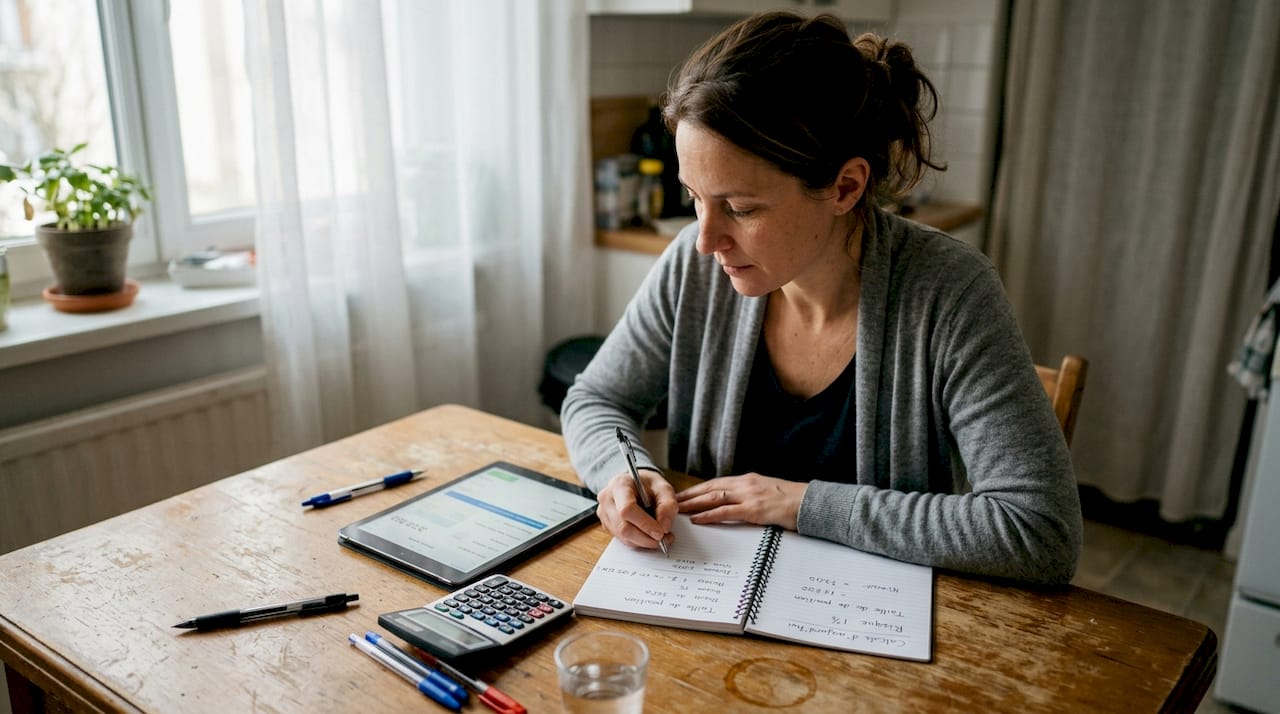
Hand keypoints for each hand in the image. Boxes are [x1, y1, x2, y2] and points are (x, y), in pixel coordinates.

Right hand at [595, 469, 676, 549]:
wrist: (636, 485)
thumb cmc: (648, 485)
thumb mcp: (663, 488)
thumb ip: (668, 505)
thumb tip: (664, 527)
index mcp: (619, 485)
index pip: (627, 509)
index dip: (645, 524)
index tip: (661, 532)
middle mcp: (607, 499)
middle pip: (623, 527)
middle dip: (646, 538)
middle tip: (663, 539)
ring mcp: (604, 514)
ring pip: (623, 537)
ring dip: (644, 542)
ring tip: (660, 537)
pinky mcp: (607, 525)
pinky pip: (622, 540)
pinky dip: (638, 542)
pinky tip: (649, 535)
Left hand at [675, 473, 806, 529]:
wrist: (810, 502)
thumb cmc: (791, 500)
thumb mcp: (766, 492)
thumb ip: (750, 495)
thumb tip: (735, 503)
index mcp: (747, 480)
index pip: (715, 483)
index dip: (696, 489)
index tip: (682, 494)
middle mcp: (745, 484)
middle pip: (709, 488)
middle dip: (689, 495)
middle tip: (671, 502)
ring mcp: (749, 496)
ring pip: (713, 498)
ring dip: (693, 504)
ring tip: (677, 510)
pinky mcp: (754, 509)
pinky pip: (726, 512)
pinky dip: (708, 515)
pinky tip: (697, 519)